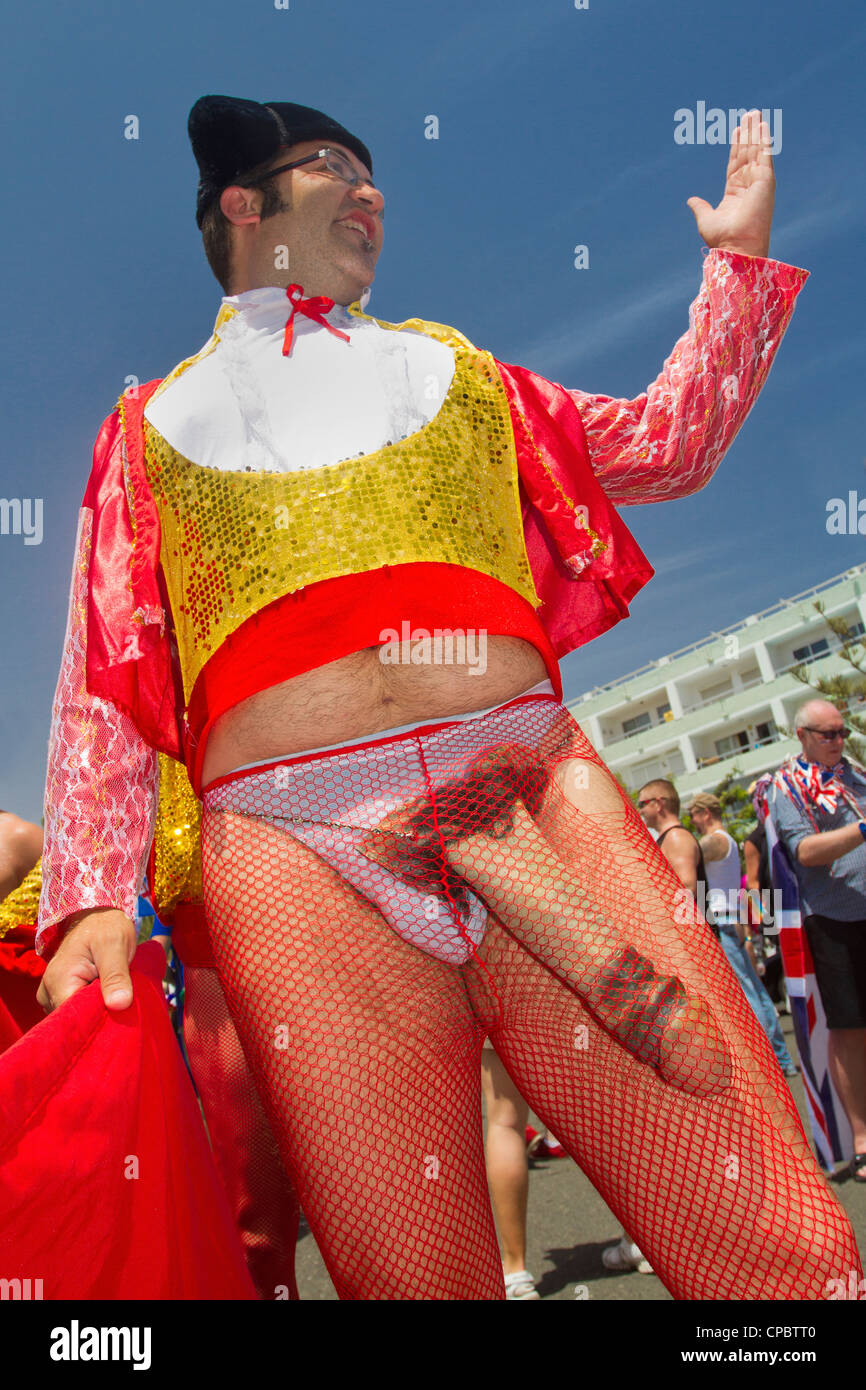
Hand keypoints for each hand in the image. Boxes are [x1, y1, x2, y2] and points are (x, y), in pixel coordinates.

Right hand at [36, 907, 135, 1013]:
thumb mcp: (115, 945)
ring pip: (74, 1018)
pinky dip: (92, 1009)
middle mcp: (48, 991)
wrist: (96, 916)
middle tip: (121, 1008)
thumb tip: (119, 1004)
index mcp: (58, 980)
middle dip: (97, 1019)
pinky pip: (74, 1011)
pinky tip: (106, 1000)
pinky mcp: (60, 995)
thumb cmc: (106, 927)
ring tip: (114, 1000)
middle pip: (72, 1021)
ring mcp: (52, 995)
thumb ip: (116, 975)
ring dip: (95, 1014)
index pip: (72, 1018)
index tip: (117, 1018)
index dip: (95, 1023)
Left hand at [687, 109, 774, 258]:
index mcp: (734, 193)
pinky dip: (764, 140)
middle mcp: (748, 185)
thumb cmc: (723, 238)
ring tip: (755, 112)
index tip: (737, 129)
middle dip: (748, 133)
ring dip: (756, 131)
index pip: (735, 163)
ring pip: (756, 150)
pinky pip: (765, 155)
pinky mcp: (765, 181)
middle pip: (747, 152)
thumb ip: (700, 207)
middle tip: (749, 113)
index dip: (736, 146)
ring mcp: (758, 182)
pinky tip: (763, 125)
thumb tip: (691, 200)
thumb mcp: (706, 219)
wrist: (736, 246)